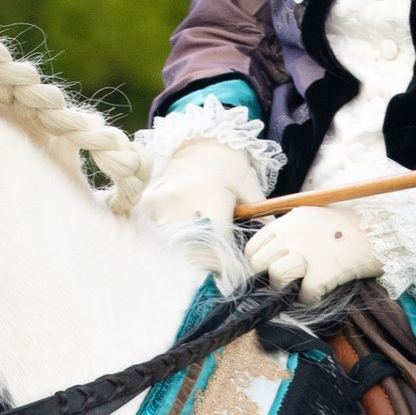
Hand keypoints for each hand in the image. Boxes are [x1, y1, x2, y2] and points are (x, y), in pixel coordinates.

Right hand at [132, 131, 261, 289]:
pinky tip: (168, 241)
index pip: (214, 238)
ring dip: (177, 253)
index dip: (220, 260)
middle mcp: (183, 197)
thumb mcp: (251, 188)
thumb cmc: (231, 169)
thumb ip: (260, 219)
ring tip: (188, 258)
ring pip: (165, 241)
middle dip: (198, 262)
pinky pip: (149, 228)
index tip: (224, 272)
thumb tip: (267, 251)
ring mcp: (162, 198)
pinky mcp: (149, 199)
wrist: (203, 142)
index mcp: (211, 194)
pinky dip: (158, 238)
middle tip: (206, 272)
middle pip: (187, 245)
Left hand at [243, 204, 387, 298]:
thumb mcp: (316, 217)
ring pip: (277, 276)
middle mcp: (294, 233)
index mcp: (290, 220)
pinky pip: (305, 294)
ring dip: (286, 290)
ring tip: (301, 290)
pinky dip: (310, 300)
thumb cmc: (353, 226)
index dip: (258, 263)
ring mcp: (309, 252)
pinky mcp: (326, 270)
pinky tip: (319, 295)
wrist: (384, 229)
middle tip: (284, 285)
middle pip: (259, 263)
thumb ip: (294, 232)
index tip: (269, 272)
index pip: (254, 246)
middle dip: (267, 278)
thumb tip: (278, 255)